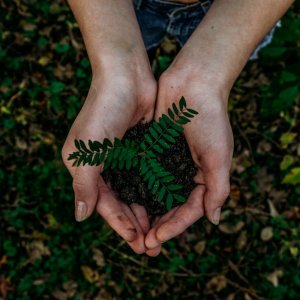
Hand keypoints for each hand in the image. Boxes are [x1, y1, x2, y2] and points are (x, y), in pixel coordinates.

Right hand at [62, 61, 156, 253]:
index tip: (136, 241)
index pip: (104, 204)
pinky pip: (148, 177)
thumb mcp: (87, 150)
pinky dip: (155, 192)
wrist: (126, 77)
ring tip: (160, 232)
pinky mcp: (141, 149)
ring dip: (147, 212)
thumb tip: (80, 217)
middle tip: (151, 246)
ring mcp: (124, 158)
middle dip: (135, 224)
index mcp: (86, 167)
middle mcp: (104, 166)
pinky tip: (166, 205)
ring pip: (136, 193)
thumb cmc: (103, 110)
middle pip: (121, 202)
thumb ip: (84, 184)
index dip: (119, 224)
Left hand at [145, 64, 232, 255]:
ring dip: (145, 212)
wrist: (193, 83)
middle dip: (157, 225)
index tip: (157, 239)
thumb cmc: (210, 118)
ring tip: (132, 230)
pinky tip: (125, 201)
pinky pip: (144, 173)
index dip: (174, 226)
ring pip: (154, 194)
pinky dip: (136, 188)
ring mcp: (168, 162)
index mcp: (204, 177)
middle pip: (170, 206)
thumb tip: (214, 219)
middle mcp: (184, 172)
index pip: (189, 210)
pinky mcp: (153, 150)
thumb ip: (218, 188)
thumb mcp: (219, 155)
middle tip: (142, 244)